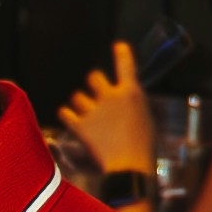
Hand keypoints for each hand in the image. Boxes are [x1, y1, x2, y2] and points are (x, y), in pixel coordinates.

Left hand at [60, 42, 156, 181]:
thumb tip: (127, 99)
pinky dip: (67, 115)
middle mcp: (111, 96)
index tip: (118, 46)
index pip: (126, 65)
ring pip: (77, 96)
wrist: (130, 165)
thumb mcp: (146, 119)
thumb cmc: (144, 146)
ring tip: (85, 113)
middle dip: (93, 82)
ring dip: (80, 103)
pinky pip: (65, 112)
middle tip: (95, 92)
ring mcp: (94, 110)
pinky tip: (70, 117)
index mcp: (131, 93)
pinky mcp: (80, 125)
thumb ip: (133, 105)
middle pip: (93, 76)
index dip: (122, 54)